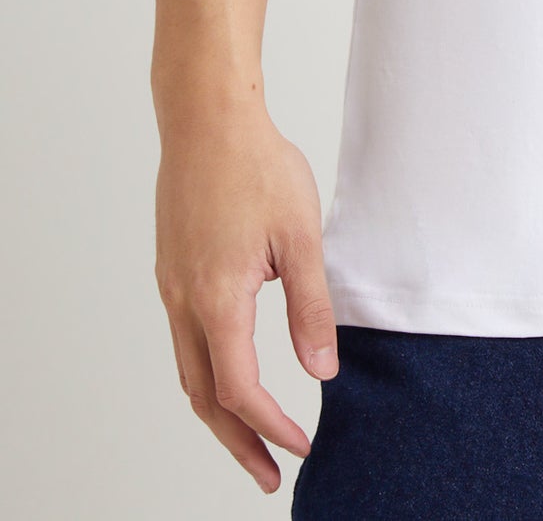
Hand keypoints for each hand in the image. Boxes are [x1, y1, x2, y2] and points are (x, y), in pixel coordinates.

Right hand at [154, 102, 337, 492]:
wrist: (207, 117)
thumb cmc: (257, 166)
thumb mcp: (301, 235)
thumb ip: (311, 307)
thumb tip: (321, 371)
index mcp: (217, 299)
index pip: (239, 391)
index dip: (269, 427)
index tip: (301, 446)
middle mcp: (184, 300)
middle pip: (204, 396)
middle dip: (237, 442)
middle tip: (270, 474)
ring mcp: (171, 285)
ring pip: (189, 370)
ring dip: (220, 411)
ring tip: (252, 435)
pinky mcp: (172, 268)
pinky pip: (185, 338)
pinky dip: (208, 370)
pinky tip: (233, 368)